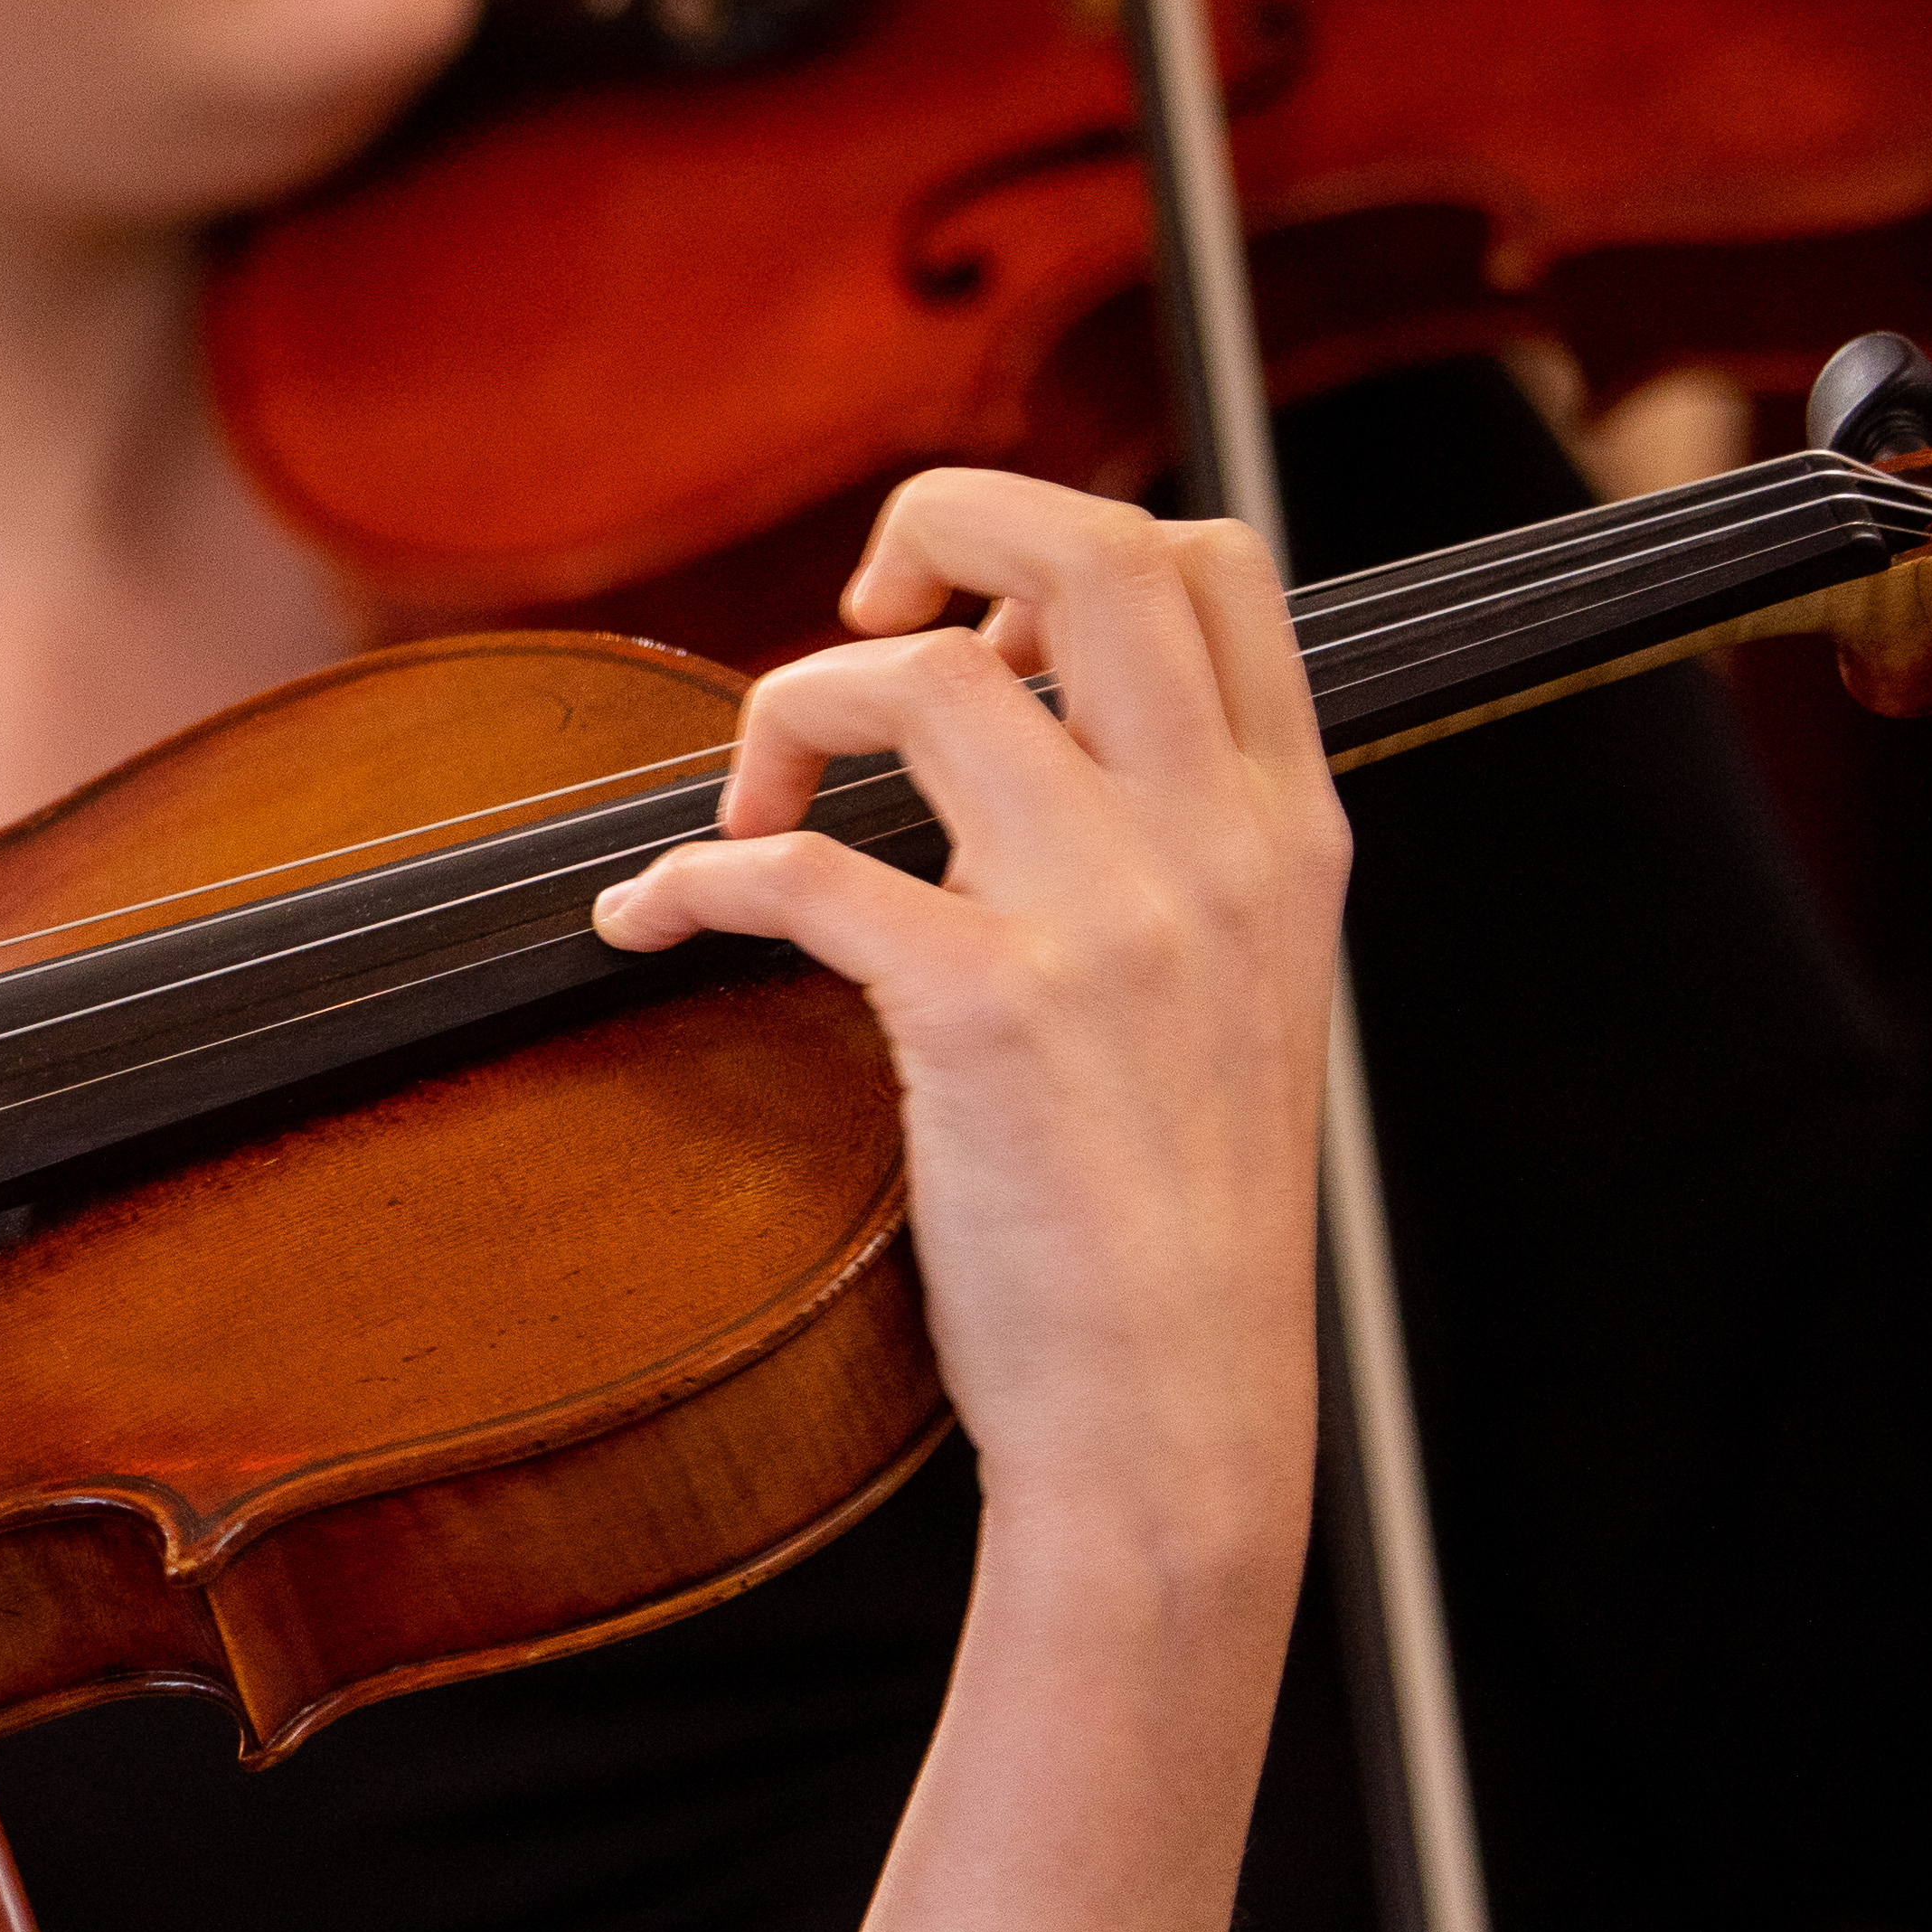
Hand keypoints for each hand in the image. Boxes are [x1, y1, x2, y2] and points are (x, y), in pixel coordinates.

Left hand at [594, 471, 1346, 1591]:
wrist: (1174, 1409)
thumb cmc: (1168, 1219)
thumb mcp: (1226, 992)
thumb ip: (1151, 850)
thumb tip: (1023, 725)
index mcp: (1282, 828)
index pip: (1209, 563)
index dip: (1060, 539)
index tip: (966, 620)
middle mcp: (1213, 844)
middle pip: (1092, 551)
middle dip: (941, 523)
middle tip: (851, 618)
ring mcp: (1109, 920)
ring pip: (930, 681)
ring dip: (790, 711)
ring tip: (748, 806)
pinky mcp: (988, 1009)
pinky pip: (800, 867)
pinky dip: (688, 873)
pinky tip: (649, 917)